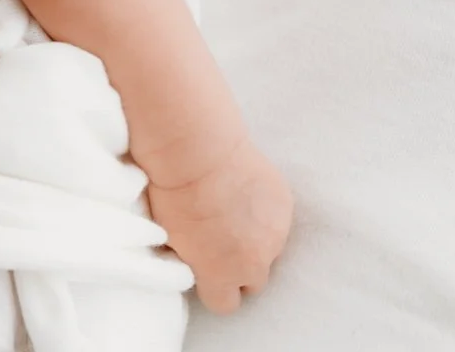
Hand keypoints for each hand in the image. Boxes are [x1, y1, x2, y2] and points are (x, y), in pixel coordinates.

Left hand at [146, 140, 291, 312]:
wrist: (196, 150)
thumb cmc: (170, 192)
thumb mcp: (169, 238)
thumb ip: (189, 260)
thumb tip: (191, 260)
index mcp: (221, 276)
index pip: (224, 304)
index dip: (212, 287)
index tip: (203, 270)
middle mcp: (254, 263)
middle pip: (252, 282)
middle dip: (237, 267)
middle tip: (220, 241)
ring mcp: (275, 234)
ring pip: (269, 251)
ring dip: (254, 239)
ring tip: (231, 212)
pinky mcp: (285, 206)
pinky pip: (277, 220)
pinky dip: (263, 211)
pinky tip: (243, 191)